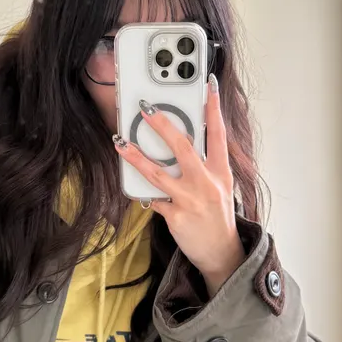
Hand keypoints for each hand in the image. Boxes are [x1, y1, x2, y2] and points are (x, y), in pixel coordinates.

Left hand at [114, 76, 245, 297]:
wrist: (221, 253)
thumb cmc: (218, 217)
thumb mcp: (220, 187)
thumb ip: (205, 166)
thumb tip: (182, 144)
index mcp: (220, 172)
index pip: (218, 135)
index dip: (213, 110)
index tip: (207, 87)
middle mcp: (206, 183)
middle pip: (182, 148)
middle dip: (163, 126)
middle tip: (147, 109)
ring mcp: (190, 200)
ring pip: (158, 174)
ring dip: (136, 157)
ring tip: (120, 144)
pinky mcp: (176, 217)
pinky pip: (153, 199)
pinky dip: (141, 192)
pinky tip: (129, 184)